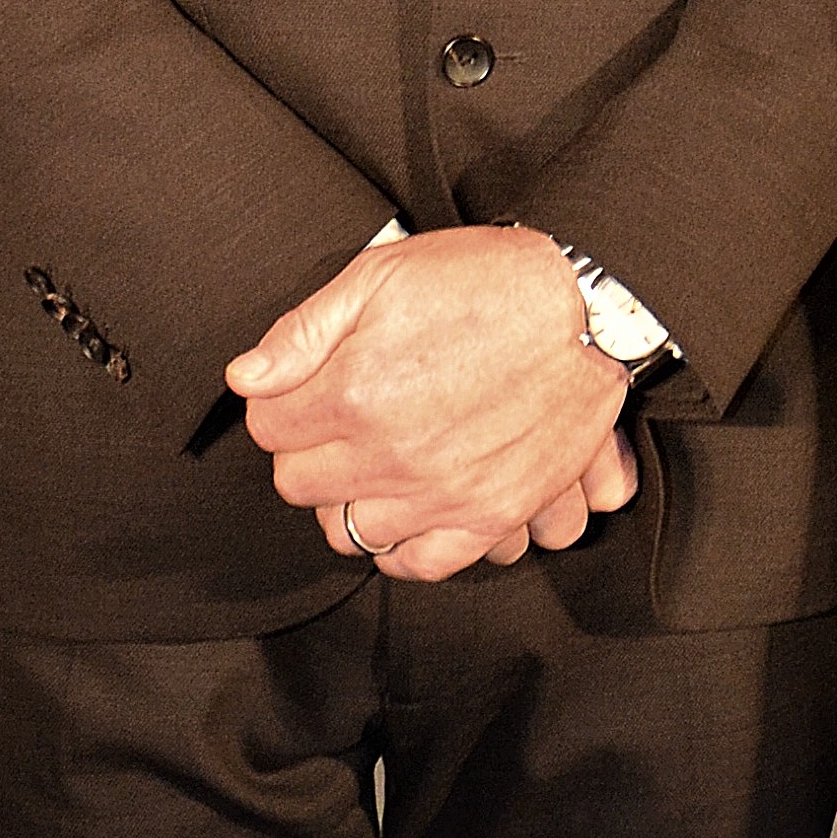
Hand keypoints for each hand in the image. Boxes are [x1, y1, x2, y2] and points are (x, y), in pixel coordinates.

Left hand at [228, 225, 630, 578]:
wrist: (590, 305)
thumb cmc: (488, 281)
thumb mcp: (382, 274)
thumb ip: (305, 330)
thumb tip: (247, 376)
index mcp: (353, 391)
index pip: (267, 427)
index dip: (279, 403)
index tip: (300, 391)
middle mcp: (390, 453)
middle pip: (299, 484)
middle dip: (306, 450)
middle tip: (334, 423)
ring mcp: (440, 492)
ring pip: (348, 530)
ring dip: (348, 498)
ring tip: (370, 464)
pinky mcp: (490, 514)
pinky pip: (420, 563)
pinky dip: (400, 548)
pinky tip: (401, 516)